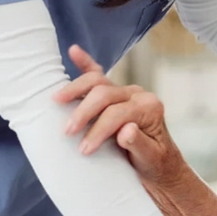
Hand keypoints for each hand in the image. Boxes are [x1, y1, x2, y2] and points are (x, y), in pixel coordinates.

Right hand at [53, 45, 189, 190]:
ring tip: (57, 100)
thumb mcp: (151, 159)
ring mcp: (125, 91)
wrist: (160, 165)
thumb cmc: (155, 164)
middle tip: (68, 132)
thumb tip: (126, 130)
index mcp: (149, 108)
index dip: (99, 130)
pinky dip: (85, 62)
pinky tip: (73, 51)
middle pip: (105, 94)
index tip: (84, 149)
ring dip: (75, 89)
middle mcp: (137, 95)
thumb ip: (140, 145)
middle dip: (84, 112)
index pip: (118, 113)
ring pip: (97, 81)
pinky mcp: (114, 94)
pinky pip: (98, 74)